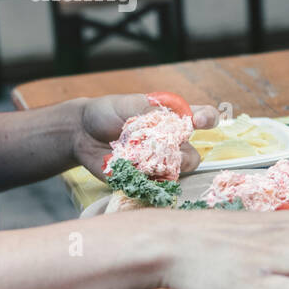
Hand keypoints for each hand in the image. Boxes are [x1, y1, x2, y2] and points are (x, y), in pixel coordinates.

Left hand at [73, 95, 219, 179]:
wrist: (81, 132)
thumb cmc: (108, 112)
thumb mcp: (128, 103)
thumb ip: (149, 110)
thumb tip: (168, 121)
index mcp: (172, 120)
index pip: (202, 117)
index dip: (207, 119)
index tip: (201, 121)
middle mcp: (170, 143)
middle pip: (192, 156)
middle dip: (185, 156)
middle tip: (170, 151)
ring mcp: (158, 163)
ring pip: (175, 174)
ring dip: (164, 169)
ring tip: (144, 162)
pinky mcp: (143, 178)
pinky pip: (153, 185)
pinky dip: (146, 180)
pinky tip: (131, 171)